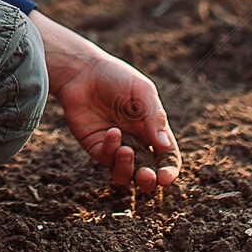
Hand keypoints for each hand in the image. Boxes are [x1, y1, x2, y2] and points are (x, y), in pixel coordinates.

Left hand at [31, 12, 179, 191]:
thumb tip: (164, 146)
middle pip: (147, 173)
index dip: (169, 171)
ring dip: (127, 168)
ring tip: (126, 151)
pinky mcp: (96, 146)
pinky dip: (111, 149)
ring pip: (124, 174)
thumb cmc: (117, 77)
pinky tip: (112, 131)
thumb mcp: (142, 92)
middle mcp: (136, 141)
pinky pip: (106, 158)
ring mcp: (115, 146)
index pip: (166, 157)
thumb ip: (155, 117)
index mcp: (153, 129)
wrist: (83, 71)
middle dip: (148, 181)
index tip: (164, 177)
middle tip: (146, 177)